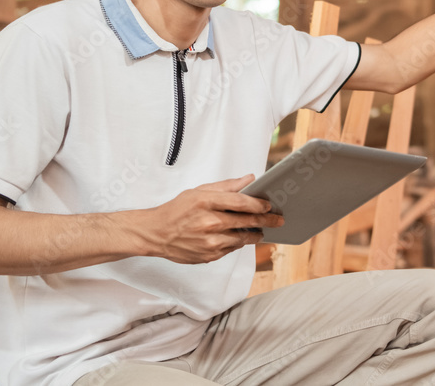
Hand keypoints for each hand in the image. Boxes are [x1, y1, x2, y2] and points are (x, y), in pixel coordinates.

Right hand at [143, 175, 283, 263]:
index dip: (258, 204)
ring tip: (260, 230)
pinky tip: (239, 237)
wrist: (156, 234)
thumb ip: (226, 186)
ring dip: (253, 234)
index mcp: (206, 202)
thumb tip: (250, 179)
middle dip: (266, 221)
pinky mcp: (209, 256)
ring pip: (242, 238)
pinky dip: (237, 242)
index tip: (269, 205)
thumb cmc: (177, 210)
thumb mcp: (199, 191)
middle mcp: (209, 222)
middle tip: (277, 220)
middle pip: (246, 222)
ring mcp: (209, 242)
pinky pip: (231, 249)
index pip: (240, 202)